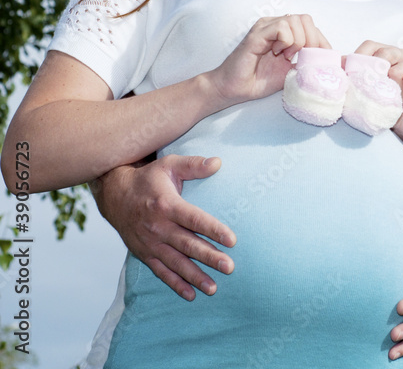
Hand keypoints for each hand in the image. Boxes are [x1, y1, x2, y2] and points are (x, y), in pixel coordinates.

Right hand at [91, 155, 236, 300]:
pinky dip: (175, 284)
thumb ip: (194, 165)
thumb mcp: (169, 165)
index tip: (232, 240)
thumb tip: (219, 162)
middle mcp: (158, 227)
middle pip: (187, 245)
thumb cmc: (148, 179)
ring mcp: (150, 243)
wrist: (114, 195)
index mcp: (167, 205)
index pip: (194, 219)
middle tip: (229, 267)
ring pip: (176, 263)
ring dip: (195, 276)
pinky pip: (161, 272)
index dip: (213, 229)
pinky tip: (192, 295)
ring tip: (214, 288)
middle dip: (209, 257)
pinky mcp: (144, 253)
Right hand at [206, 15, 329, 106]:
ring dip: (298, 41)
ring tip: (286, 56)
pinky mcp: (257, 33)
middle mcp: (275, 24)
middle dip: (311, 40)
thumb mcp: (293, 71)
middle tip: (301, 58)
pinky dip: (286, 41)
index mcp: (285, 31)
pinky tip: (277, 53)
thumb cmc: (260, 80)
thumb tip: (334, 63)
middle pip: (306, 19)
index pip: (311, 26)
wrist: (234, 88)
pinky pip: (281, 27)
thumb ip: (309, 63)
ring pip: (295, 20)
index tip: (318, 60)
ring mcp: (265, 27)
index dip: (320, 42)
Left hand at [353, 41, 402, 142]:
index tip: (357, 79)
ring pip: (399, 68)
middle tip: (381, 92)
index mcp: (389, 53)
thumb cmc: (387, 108)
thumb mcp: (365, 91)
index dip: (360, 60)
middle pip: (385, 53)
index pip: (370, 45)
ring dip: (395, 88)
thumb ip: (353, 74)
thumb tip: (339, 62)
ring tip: (398, 97)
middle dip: (378, 76)